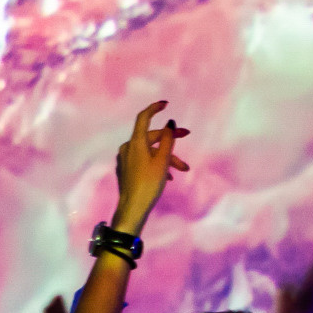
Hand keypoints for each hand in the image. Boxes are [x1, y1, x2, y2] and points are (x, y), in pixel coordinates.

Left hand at [110, 100, 189, 236]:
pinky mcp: (127, 169)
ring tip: (181, 170)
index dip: (154, 108)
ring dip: (166, 157)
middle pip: (151, 137)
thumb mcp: (163, 161)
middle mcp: (128, 147)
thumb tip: (170, 124)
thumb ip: (168, 140)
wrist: (132, 208)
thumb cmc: (149, 184)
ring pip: (150, 151)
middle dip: (170, 141)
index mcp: (135, 142)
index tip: (166, 104)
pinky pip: (144, 160)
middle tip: (186, 139)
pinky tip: (167, 176)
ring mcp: (126, 159)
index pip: (143, 118)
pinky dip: (157, 163)